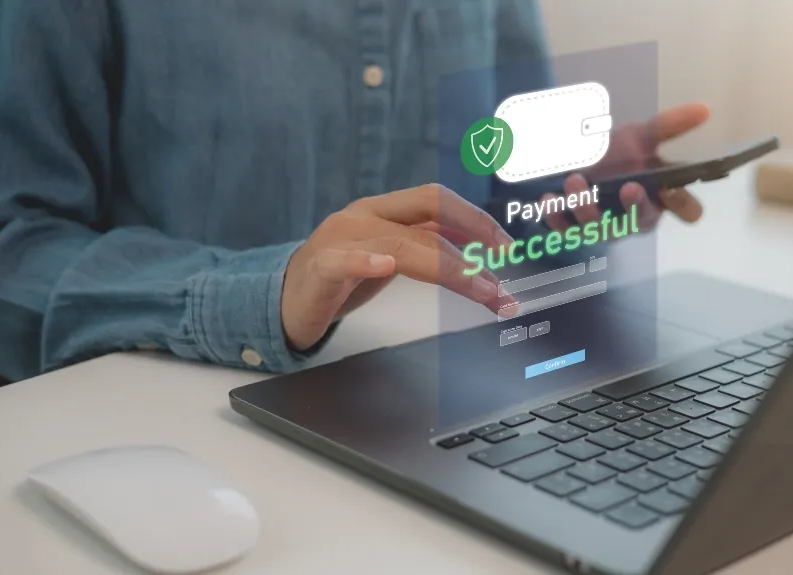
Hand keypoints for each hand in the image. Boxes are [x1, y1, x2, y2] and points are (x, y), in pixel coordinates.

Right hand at [281, 184, 513, 350]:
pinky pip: (342, 260)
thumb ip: (426, 245)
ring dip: (449, 269)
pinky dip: (365, 261)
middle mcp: (365, 215)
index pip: (439, 201)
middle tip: (504, 268)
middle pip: (428, 210)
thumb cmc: (341, 278)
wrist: (284, 301)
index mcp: (385, 210)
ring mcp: (340, 238)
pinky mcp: (319, 267)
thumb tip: (478, 246)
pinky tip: (384, 266)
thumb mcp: (391, 256)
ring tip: (481, 291)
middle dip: (475, 234)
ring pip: (402, 244)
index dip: (477, 219)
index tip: (508, 247)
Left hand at [541, 103, 710, 232]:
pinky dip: (555, 216)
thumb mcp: (643, 136)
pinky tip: (548, 198)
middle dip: (634, 208)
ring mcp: (605, 227)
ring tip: (575, 180)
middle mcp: (636, 218)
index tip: (669, 186)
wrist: (580, 161)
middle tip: (627, 186)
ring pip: (601, 229)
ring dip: (587, 207)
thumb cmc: (621, 154)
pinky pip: (565, 231)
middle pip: (641, 223)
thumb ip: (669, 126)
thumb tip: (704, 109)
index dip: (682, 203)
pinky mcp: (575, 229)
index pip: (688, 211)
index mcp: (662, 198)